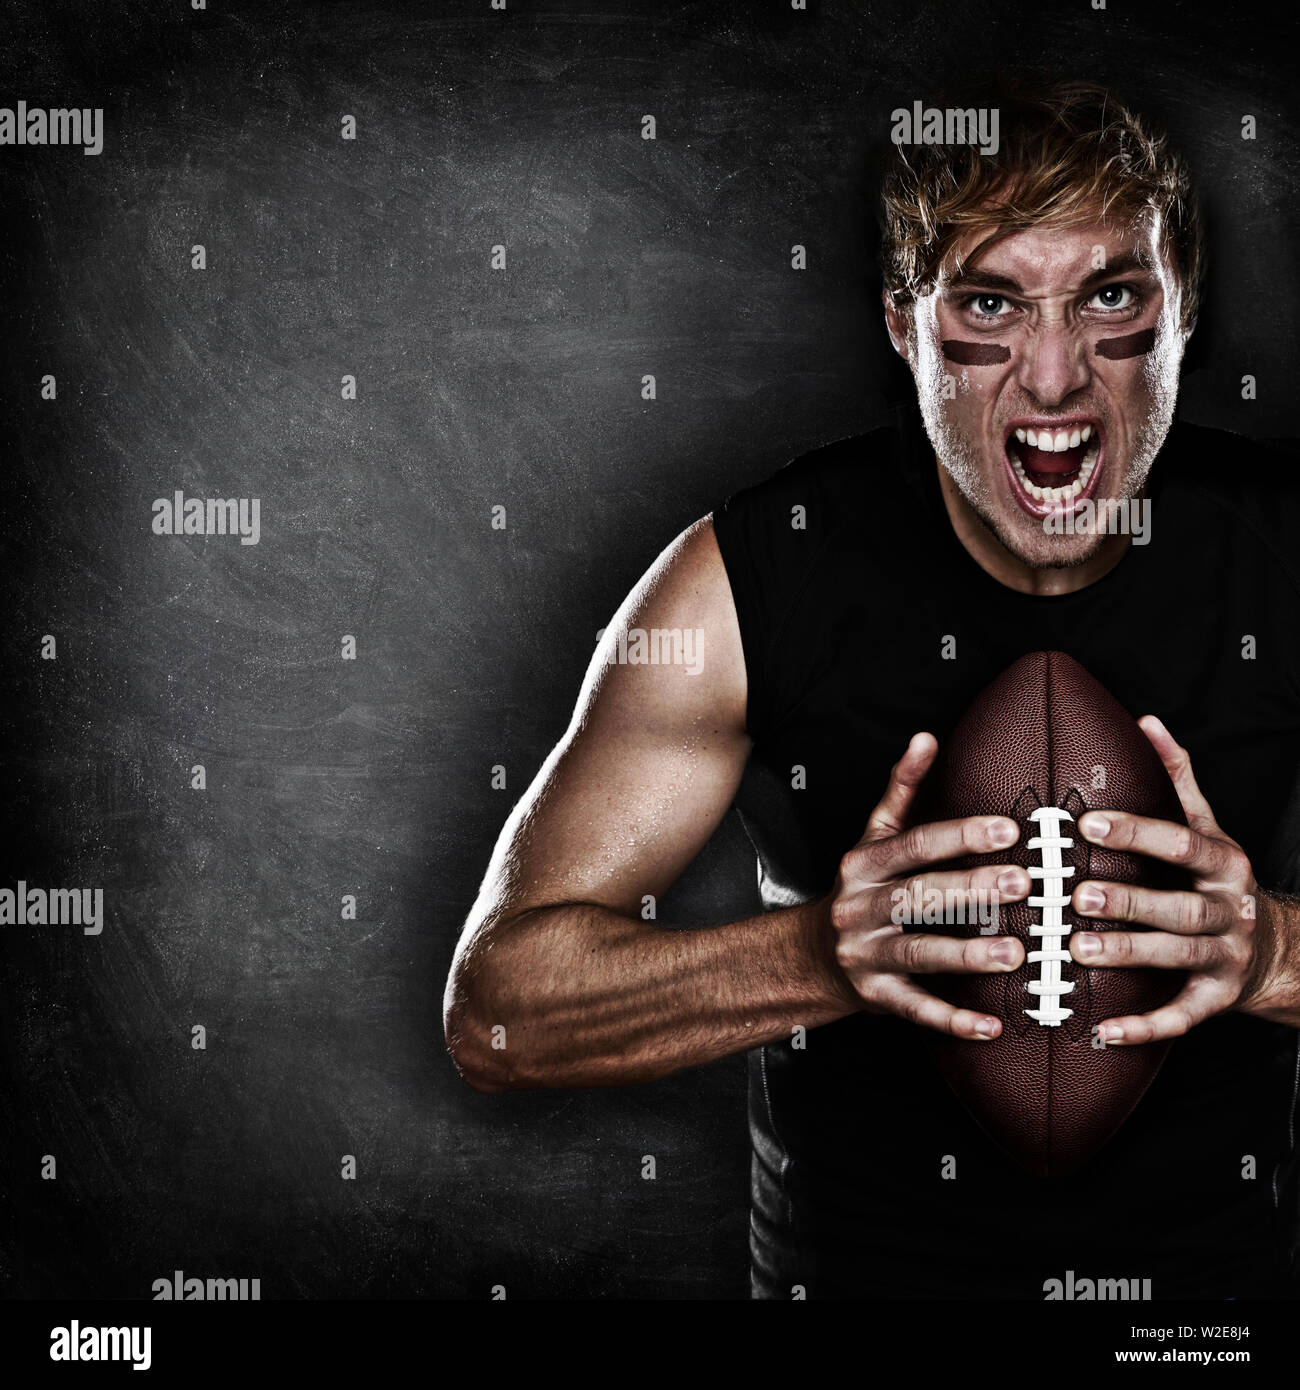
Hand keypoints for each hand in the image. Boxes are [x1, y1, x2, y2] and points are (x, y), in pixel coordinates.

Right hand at [828, 732, 1030, 1039]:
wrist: (807, 957)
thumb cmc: (859, 890)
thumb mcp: (872, 838)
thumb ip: (902, 790)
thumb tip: (927, 737)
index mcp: (864, 865)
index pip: (914, 845)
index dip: (960, 836)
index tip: (1007, 830)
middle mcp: (860, 908)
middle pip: (920, 896)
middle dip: (973, 890)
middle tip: (1026, 885)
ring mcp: (866, 955)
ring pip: (919, 952)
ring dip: (967, 954)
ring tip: (1015, 953)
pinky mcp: (875, 998)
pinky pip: (916, 1011)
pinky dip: (953, 1021)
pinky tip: (991, 1026)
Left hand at [1066, 715, 1285, 1041]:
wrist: (1276, 950)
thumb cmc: (1218, 879)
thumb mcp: (1208, 826)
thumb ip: (1177, 778)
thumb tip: (1147, 721)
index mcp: (1222, 863)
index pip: (1180, 844)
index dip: (1136, 833)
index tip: (1088, 823)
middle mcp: (1227, 910)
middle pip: (1177, 906)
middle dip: (1128, 901)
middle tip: (1077, 893)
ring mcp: (1225, 957)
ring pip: (1175, 956)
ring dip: (1127, 954)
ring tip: (1077, 950)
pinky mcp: (1216, 1000)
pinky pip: (1180, 1016)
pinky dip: (1143, 1027)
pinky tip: (1103, 1031)